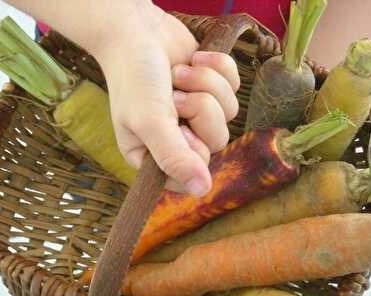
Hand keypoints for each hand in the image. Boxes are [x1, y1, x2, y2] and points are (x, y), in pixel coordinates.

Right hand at [96, 6, 239, 195]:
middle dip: (199, 108)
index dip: (192, 148)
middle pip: (217, 141)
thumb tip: (202, 191)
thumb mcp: (149, 122)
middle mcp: (179, 140)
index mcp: (156, 157)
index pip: (193, 175)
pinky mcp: (213, 88)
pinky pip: (236, 85)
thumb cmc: (134, 77)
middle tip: (174, 95)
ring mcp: (199, 113)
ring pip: (230, 111)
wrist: (136, 29)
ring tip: (178, 74)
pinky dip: (216, 66)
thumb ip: (174, 158)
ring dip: (205, 83)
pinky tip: (193, 60)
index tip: (175, 126)